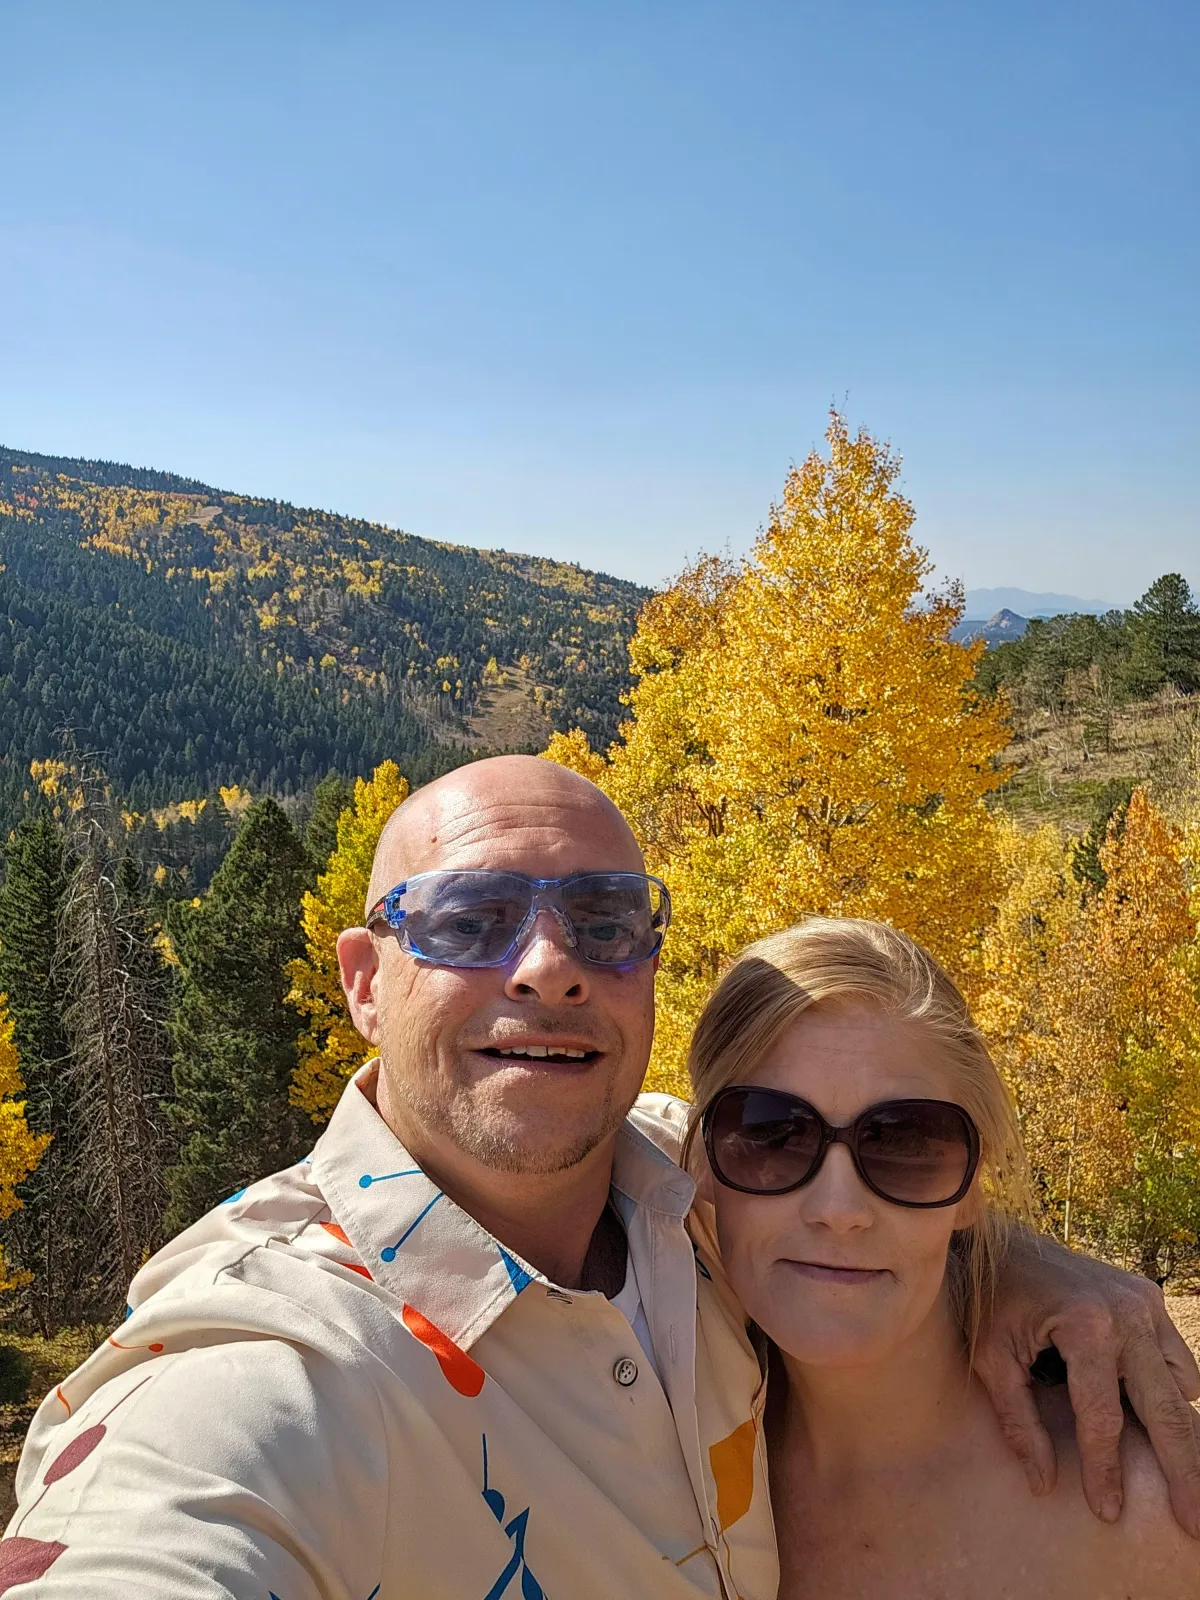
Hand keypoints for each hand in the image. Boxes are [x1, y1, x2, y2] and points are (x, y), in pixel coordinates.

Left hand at [973, 1226, 1199, 1537]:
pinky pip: (1178, 1360)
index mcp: (1086, 1325)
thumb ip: (1018, 1421)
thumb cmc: (990, 1298)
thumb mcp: (991, 1357)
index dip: (1106, 1469)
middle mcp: (1127, 1313)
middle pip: (1166, 1410)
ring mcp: (1145, 1303)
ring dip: (1185, 1434)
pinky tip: (1166, 1428)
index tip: (1108, 1512)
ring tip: (1190, 1485)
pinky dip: (1176, 1395)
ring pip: (1184, 1386)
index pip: (1103, 1417)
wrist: (1003, 1240)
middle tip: (1195, 1524)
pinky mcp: (1149, 1298)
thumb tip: (1044, 1483)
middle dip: (1184, 1472)